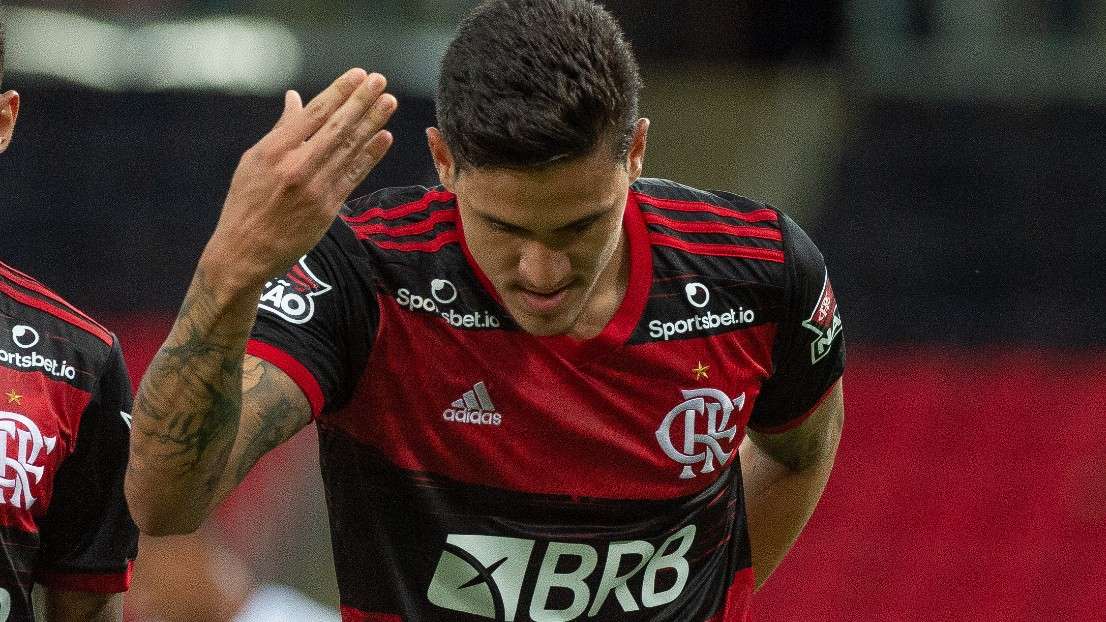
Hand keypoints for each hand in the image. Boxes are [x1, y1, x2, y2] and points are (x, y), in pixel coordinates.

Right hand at [204, 69, 396, 285]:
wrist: (245, 252)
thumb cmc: (246, 203)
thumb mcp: (254, 161)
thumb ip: (281, 130)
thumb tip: (296, 99)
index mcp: (274, 150)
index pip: (314, 113)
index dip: (339, 92)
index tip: (358, 75)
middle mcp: (296, 166)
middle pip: (337, 127)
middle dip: (361, 101)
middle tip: (380, 81)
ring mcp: (314, 188)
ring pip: (349, 149)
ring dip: (373, 124)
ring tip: (389, 102)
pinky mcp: (328, 208)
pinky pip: (354, 176)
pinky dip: (370, 155)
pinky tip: (384, 138)